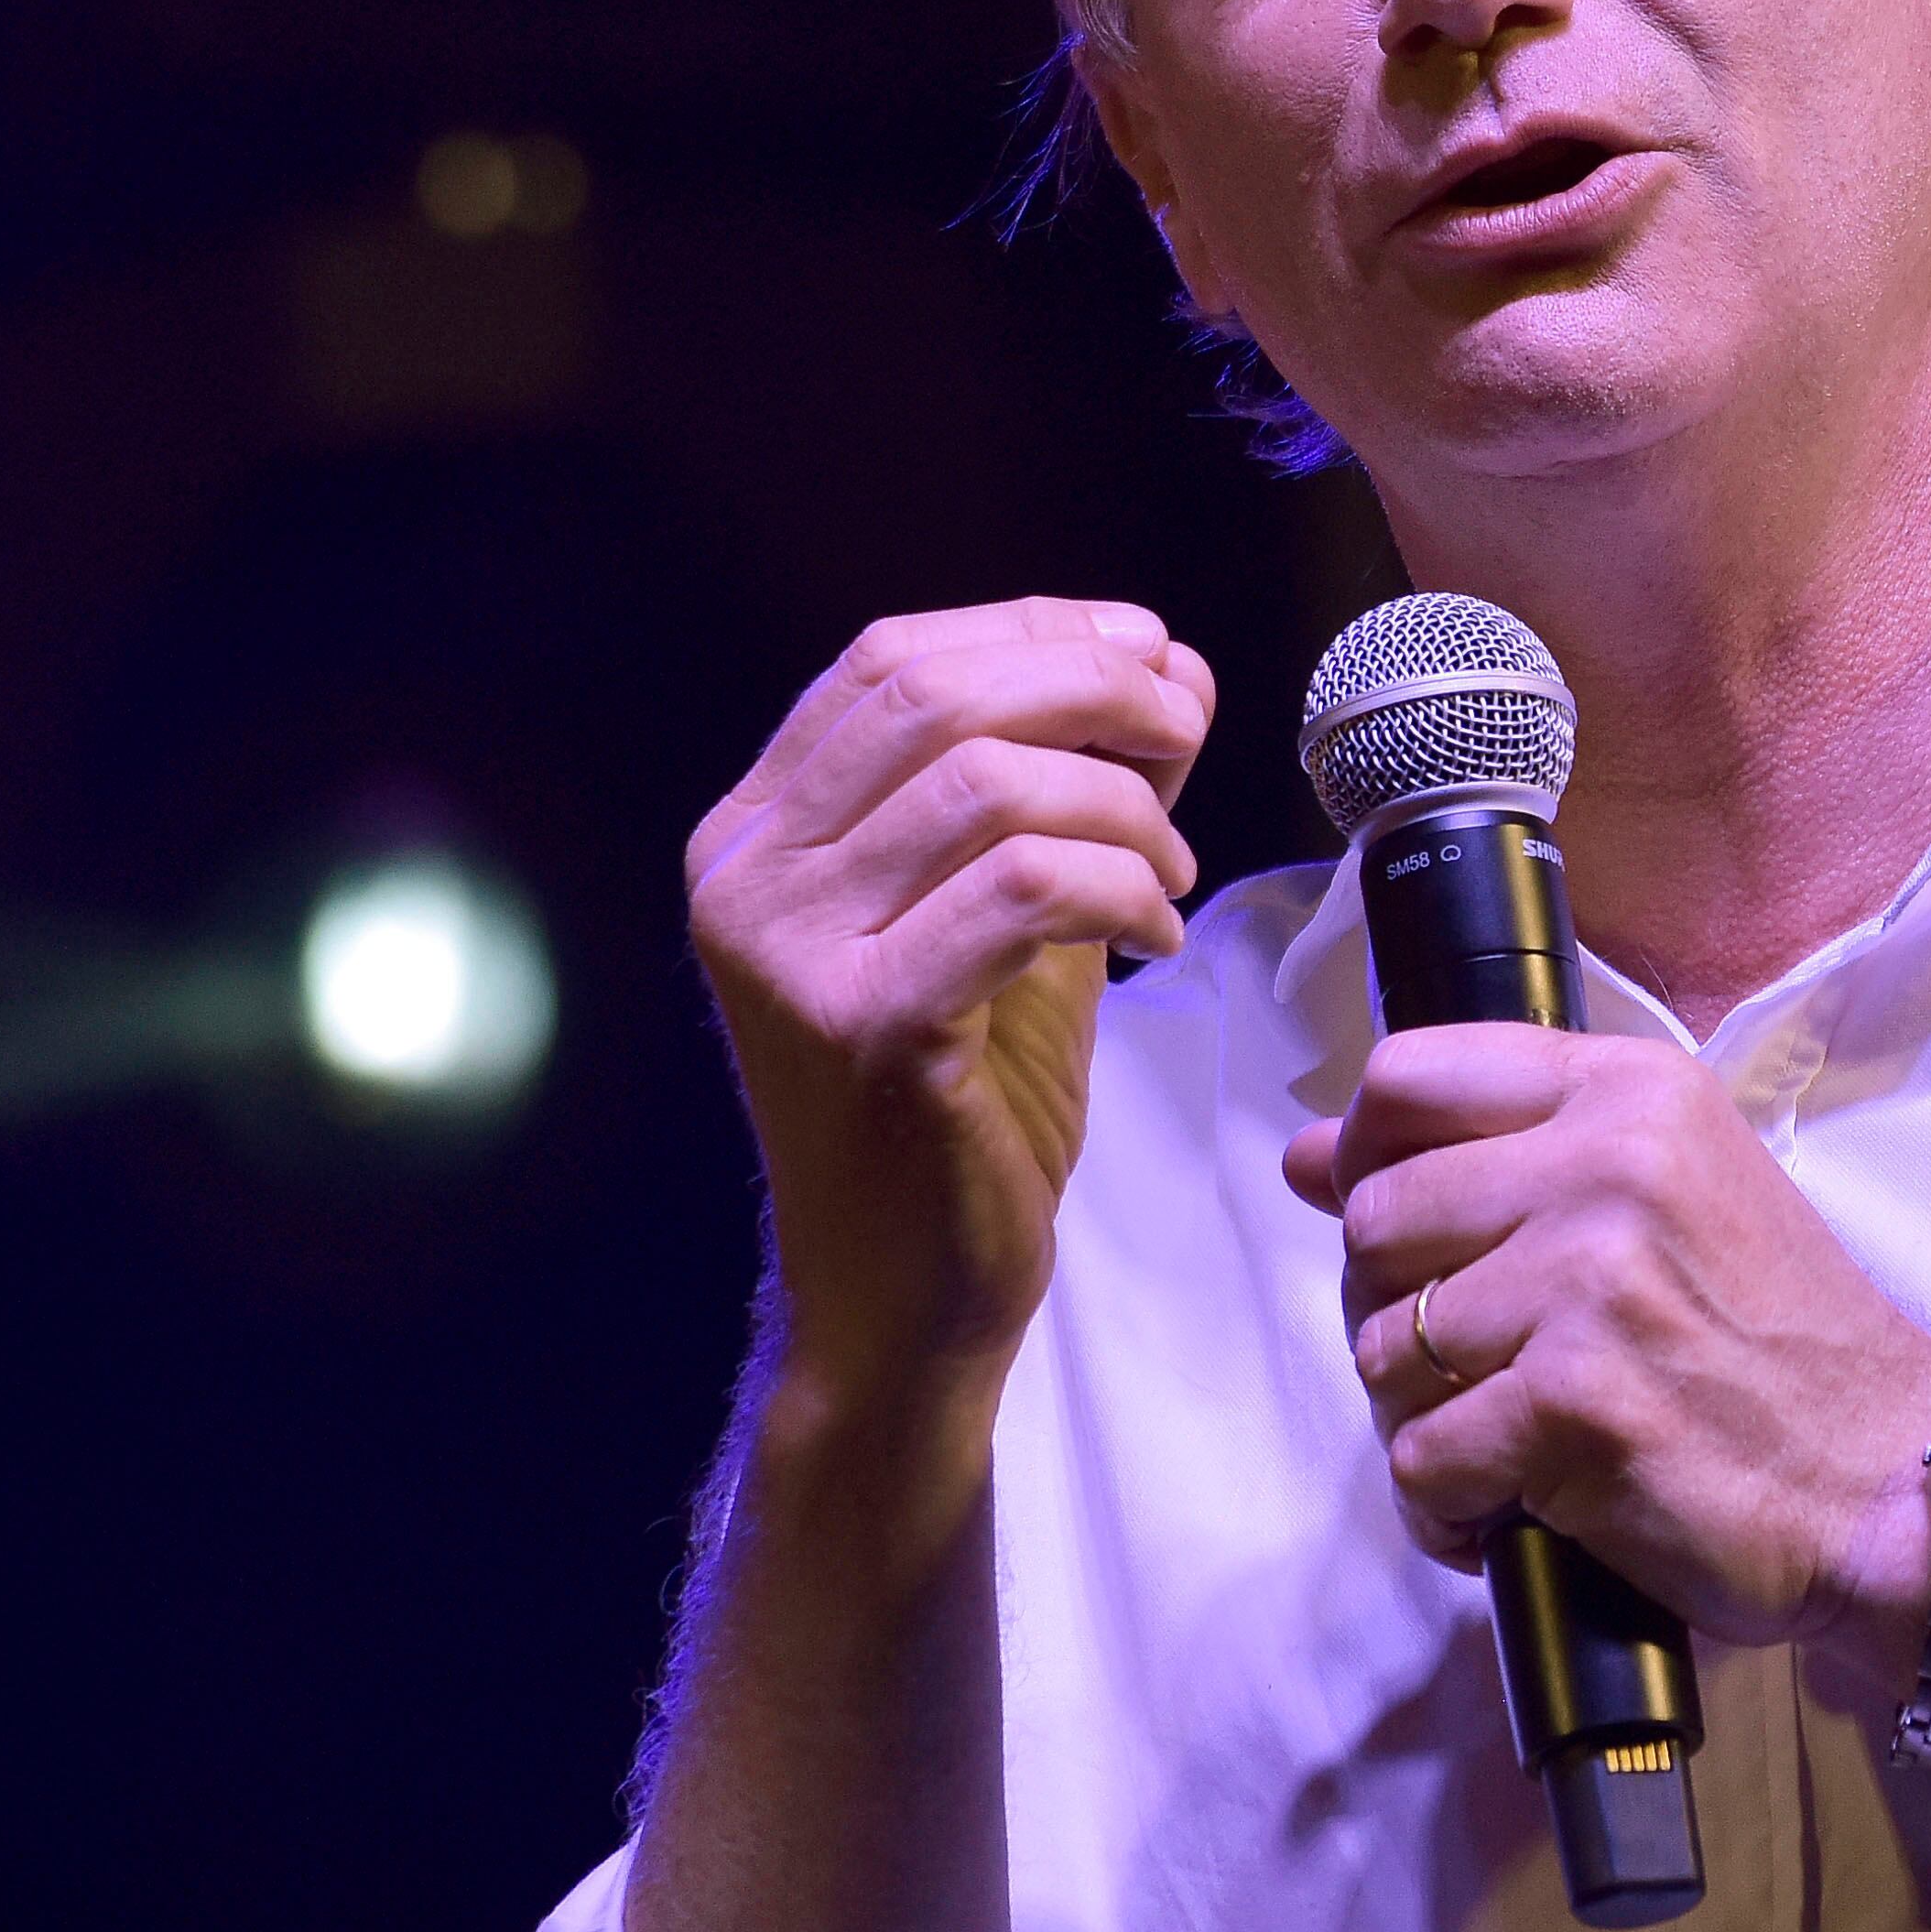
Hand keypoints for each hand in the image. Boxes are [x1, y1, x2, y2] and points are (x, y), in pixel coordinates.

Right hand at [688, 597, 1213, 1410]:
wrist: (906, 1301)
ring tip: (1169, 883)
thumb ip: (1077, 791)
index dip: (1032, 630)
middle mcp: (745, 877)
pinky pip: (1017, 888)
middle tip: (1185, 735)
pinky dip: (1114, 887)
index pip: (891, 660)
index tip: (1148, 652)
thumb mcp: (1018, 919)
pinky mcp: (863, 1025)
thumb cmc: (962, 1110)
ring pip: (988, 785)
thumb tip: (1168, 662)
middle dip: (1093, 690)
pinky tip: (1153, 937)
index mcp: (757, 834)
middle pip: (938, 697)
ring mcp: (788, 952)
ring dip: (1120, 809)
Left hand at [1281, 1026, 1930, 1678]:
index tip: (1406, 1228)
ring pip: (1381, 1346)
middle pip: (1375, 1220)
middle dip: (1396, 1312)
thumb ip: (1494, 1156)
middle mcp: (1606, 1166)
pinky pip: (1421, 1456)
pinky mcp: (1576, 1402)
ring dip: (1425, 1418)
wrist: (1893, 1480)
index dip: (1367, 1157)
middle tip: (1478, 1366)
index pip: (1407, 1076)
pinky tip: (1510, 1508)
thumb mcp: (1665, 1191)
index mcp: (1628, 1092)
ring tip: (1509, 1441)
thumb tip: (1306, 1157)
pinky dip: (1449, 1507)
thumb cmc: (1778, 1343)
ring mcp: (1588, 1282)